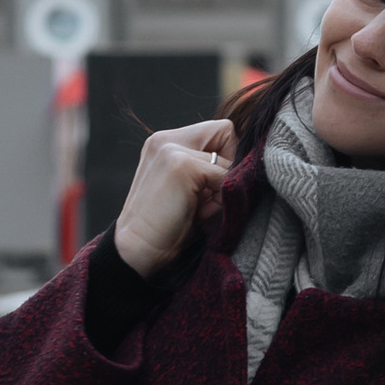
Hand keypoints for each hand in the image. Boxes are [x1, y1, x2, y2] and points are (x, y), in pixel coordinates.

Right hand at [113, 119, 234, 275]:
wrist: (137, 252)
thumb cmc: (165, 229)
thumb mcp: (188, 191)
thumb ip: (207, 171)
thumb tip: (247, 165)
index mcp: (164, 142)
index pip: (217, 131)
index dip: (224, 159)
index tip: (210, 190)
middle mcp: (166, 139)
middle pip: (226, 134)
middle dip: (226, 170)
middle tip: (206, 202)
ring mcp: (172, 148)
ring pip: (228, 157)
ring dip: (222, 188)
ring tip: (200, 211)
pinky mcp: (181, 165)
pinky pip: (224, 175)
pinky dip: (220, 200)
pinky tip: (200, 215)